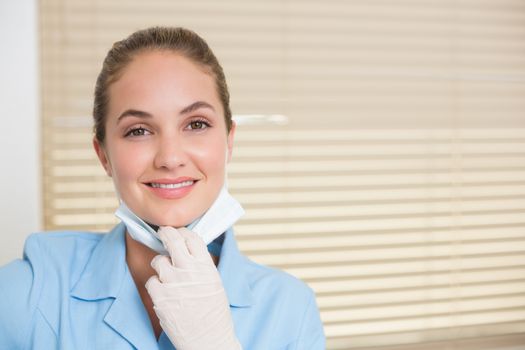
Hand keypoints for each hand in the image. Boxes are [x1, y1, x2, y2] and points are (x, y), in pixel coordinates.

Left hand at [145, 226, 240, 349]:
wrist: (208, 339)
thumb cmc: (214, 313)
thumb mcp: (215, 282)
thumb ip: (201, 265)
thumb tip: (189, 250)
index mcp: (205, 266)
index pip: (191, 237)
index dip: (183, 232)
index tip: (179, 233)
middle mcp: (188, 270)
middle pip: (172, 240)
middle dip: (166, 233)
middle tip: (163, 232)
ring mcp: (172, 282)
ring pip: (158, 261)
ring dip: (161, 265)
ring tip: (168, 276)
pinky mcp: (159, 296)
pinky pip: (151, 281)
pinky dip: (156, 285)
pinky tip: (165, 293)